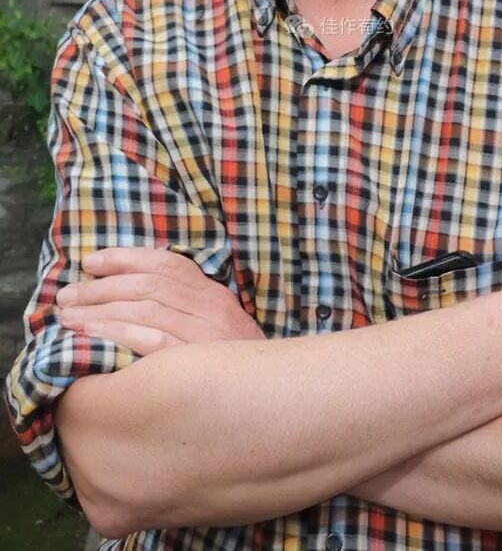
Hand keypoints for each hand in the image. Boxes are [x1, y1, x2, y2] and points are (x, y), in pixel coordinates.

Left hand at [55, 246, 264, 354]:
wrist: (276, 401)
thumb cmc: (235, 370)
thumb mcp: (217, 330)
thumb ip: (186, 310)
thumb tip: (133, 298)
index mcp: (214, 295)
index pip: (166, 263)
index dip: (124, 258)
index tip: (91, 262)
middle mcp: (211, 308)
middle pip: (148, 284)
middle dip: (101, 287)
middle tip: (67, 295)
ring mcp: (205, 334)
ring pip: (144, 307)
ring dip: (99, 309)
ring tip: (68, 316)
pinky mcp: (196, 361)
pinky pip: (149, 340)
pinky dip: (116, 333)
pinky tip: (91, 336)